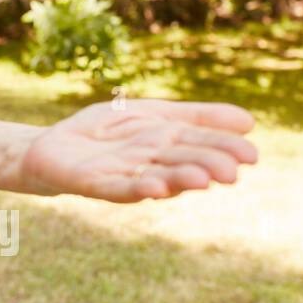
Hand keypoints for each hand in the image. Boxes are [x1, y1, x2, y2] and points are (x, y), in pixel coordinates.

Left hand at [19, 100, 257, 202]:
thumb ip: (195, 116)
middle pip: (182, 164)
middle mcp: (150, 164)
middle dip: (207, 167)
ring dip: (178, 181)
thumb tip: (249, 121)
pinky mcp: (95, 184)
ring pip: (157, 179)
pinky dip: (137, 188)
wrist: (50, 146)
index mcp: (165, 145)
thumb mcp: (151, 114)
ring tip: (201, 180)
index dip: (224, 150)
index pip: (200, 145)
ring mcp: (124, 176)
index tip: (251, 154)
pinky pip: (119, 188)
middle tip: (232, 172)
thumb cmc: (104, 133)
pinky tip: (154, 187)